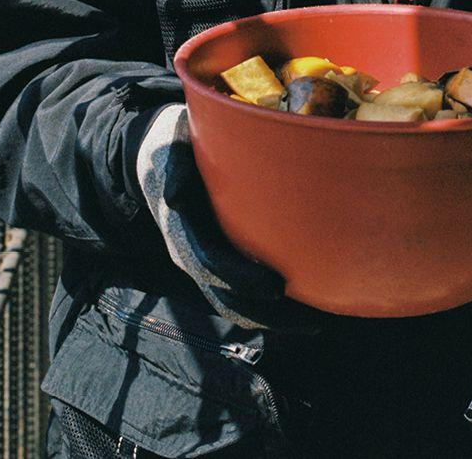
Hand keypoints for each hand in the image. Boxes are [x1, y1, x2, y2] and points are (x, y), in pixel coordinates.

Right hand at [135, 104, 320, 330]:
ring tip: (315, 324)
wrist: (155, 156)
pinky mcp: (220, 259)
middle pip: (228, 299)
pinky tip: (303, 308)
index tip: (276, 286)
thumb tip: (174, 194)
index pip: (211, 266)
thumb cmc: (171, 147)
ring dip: (273, 320)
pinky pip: (243, 293)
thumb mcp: (168, 149)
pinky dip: (270, 308)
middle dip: (267, 315)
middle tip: (311, 322)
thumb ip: (174, 170)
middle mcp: (192, 255)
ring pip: (237, 304)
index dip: (242, 279)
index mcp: (181, 231)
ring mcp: (205, 262)